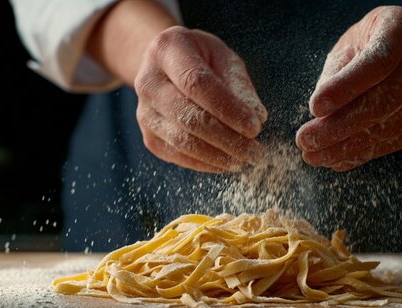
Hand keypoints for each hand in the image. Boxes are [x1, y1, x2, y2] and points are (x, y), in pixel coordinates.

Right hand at [135, 26, 267, 172]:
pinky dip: (205, 163)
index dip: (228, 109)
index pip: (197, 84)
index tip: (254, 127)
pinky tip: (226, 162)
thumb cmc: (201, 60)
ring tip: (244, 160)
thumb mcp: (224, 58)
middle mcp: (148, 81)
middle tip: (255, 152)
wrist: (166, 69)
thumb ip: (239, 85)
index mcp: (167, 50)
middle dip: (226, 138)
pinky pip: (177, 156)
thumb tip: (257, 117)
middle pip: (187, 116)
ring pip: (181, 141)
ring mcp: (144, 112)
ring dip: (217, 156)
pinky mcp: (148, 137)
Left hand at [296, 6, 401, 171]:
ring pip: (389, 127)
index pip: (376, 63)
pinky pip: (396, 141)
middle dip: (338, 127)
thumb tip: (319, 119)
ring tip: (315, 156)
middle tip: (305, 142)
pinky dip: (364, 154)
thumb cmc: (369, 47)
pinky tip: (338, 159)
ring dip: (346, 148)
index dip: (344, 89)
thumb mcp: (349, 47)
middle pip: (383, 101)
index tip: (313, 108)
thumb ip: (335, 76)